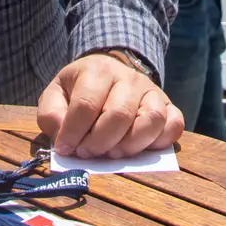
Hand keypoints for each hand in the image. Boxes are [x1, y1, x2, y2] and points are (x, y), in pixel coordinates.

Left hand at [37, 53, 184, 159]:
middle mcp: (128, 77)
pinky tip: (141, 149)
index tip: (65, 148)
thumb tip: (63, 137)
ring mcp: (152, 91)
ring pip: (151, 120)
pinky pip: (174, 124)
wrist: (109, 73)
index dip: (73, 133)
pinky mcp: (168, 105)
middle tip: (88, 153)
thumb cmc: (80, 89)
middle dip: (99, 143)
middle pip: (118, 115)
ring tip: (114, 153)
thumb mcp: (57, 94)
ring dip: (130, 146)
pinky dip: (160, 142)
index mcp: (97, 71)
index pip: (86, 105)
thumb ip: (51, 114)